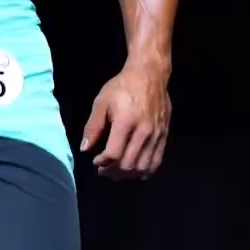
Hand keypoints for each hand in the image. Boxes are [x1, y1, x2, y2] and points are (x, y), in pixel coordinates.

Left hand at [80, 65, 170, 180]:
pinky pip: (157, 160)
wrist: (149, 75)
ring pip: (143, 166)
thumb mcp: (101, 102)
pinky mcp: (164, 135)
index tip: (95, 161)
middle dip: (113, 171)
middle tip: (103, 170)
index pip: (114, 154)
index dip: (102, 163)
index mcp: (125, 122)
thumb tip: (85, 149)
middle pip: (129, 164)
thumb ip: (93, 127)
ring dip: (128, 175)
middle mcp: (143, 131)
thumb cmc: (122, 87)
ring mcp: (156, 134)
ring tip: (117, 172)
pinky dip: (145, 170)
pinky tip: (136, 172)